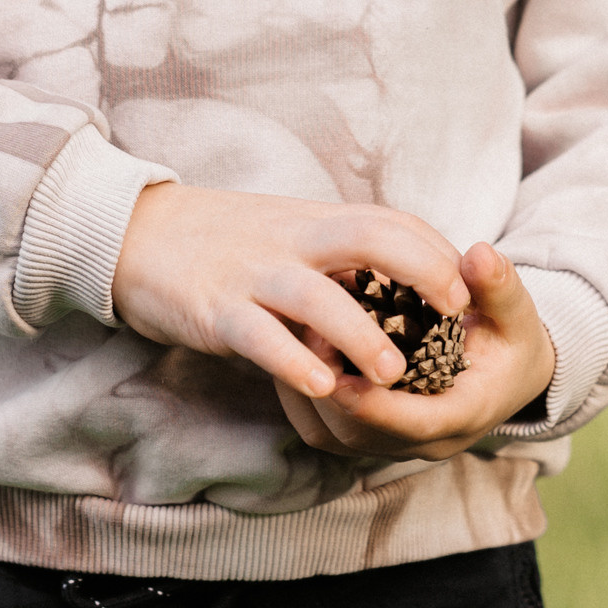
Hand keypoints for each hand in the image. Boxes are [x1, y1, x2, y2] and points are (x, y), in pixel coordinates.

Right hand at [110, 182, 469, 399]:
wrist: (136, 234)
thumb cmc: (222, 241)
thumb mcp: (286, 235)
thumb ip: (335, 257)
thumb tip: (394, 287)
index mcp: (314, 223)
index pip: (389, 221)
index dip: (435, 249)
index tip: (470, 282)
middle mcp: (292, 241)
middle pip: (369, 238)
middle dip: (420, 268)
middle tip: (455, 312)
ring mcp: (254, 274)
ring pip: (317, 295)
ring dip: (359, 333)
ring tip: (392, 373)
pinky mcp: (216, 310)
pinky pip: (260, 335)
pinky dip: (292, 361)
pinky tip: (321, 387)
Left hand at [274, 242, 555, 462]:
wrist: (505, 370)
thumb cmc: (508, 339)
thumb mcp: (515, 312)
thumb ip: (498, 286)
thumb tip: (480, 254)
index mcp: (464, 413)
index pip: (414, 423)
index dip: (375, 404)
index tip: (341, 373)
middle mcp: (424, 440)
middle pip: (362, 435)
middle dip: (328, 390)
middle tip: (302, 335)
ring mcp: (393, 442)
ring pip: (334, 435)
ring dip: (309, 389)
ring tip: (292, 335)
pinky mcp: (368, 434)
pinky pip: (322, 428)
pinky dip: (302, 393)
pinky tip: (291, 348)